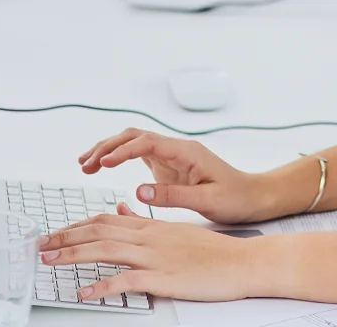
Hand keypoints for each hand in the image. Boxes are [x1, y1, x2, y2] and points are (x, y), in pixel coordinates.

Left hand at [38, 205, 260, 303]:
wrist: (243, 261)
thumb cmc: (213, 251)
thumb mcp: (177, 230)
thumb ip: (146, 220)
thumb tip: (121, 207)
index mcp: (153, 226)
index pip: (106, 219)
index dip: (77, 226)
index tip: (55, 234)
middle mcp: (151, 237)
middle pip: (100, 231)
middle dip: (66, 238)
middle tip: (39, 246)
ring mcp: (157, 256)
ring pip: (108, 250)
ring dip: (74, 255)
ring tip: (49, 262)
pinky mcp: (164, 277)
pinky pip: (127, 281)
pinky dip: (102, 285)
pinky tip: (84, 292)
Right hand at [76, 128, 272, 223]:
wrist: (252, 196)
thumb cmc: (235, 197)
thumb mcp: (206, 200)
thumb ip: (173, 194)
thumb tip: (138, 189)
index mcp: (186, 151)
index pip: (147, 142)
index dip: (122, 151)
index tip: (102, 164)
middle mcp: (177, 149)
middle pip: (135, 136)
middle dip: (108, 146)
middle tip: (84, 164)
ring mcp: (172, 156)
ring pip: (135, 142)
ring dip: (110, 150)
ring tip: (86, 165)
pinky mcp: (169, 166)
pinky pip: (139, 155)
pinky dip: (119, 158)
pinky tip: (104, 168)